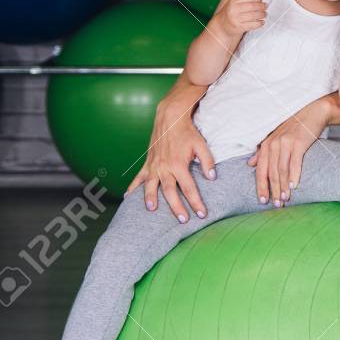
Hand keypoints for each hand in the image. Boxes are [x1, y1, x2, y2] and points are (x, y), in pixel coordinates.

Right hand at [125, 92, 215, 221]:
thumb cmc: (187, 132)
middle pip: (170, 192)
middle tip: (183, 220)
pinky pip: (138, 177)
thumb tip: (212, 178)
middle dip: (176, 207)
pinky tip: (127, 197)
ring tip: (152, 210)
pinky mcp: (148, 163)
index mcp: (179, 164)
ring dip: (150, 199)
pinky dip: (132, 187)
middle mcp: (164, 167)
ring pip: (150, 186)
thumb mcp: (201, 145)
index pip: (189, 188)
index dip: (196, 202)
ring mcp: (154, 166)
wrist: (170, 118)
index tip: (201, 214)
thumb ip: (207, 162)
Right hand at [217, 0, 267, 37]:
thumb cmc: (230, 13)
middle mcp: (234, 10)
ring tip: (264, 14)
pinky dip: (259, 23)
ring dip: (262, 14)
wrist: (222, 26)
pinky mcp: (239, 27)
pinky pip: (252, 25)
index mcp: (233, 2)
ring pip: (253, 15)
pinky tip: (262, 22)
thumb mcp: (232, 4)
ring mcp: (236, 19)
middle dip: (261, 6)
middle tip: (265, 6)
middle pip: (252, 6)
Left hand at [246, 96, 332, 206]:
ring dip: (283, 187)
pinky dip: (294, 175)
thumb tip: (249, 164)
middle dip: (273, 190)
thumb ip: (262, 151)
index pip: (260, 170)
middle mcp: (273, 144)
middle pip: (271, 172)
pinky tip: (294, 186)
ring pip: (282, 170)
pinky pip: (294, 162)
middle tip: (276, 205)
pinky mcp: (299, 143)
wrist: (312, 112)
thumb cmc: (295, 127)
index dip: (261, 186)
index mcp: (266, 144)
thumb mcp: (276, 137)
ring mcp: (286, 143)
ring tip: (285, 200)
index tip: (262, 201)